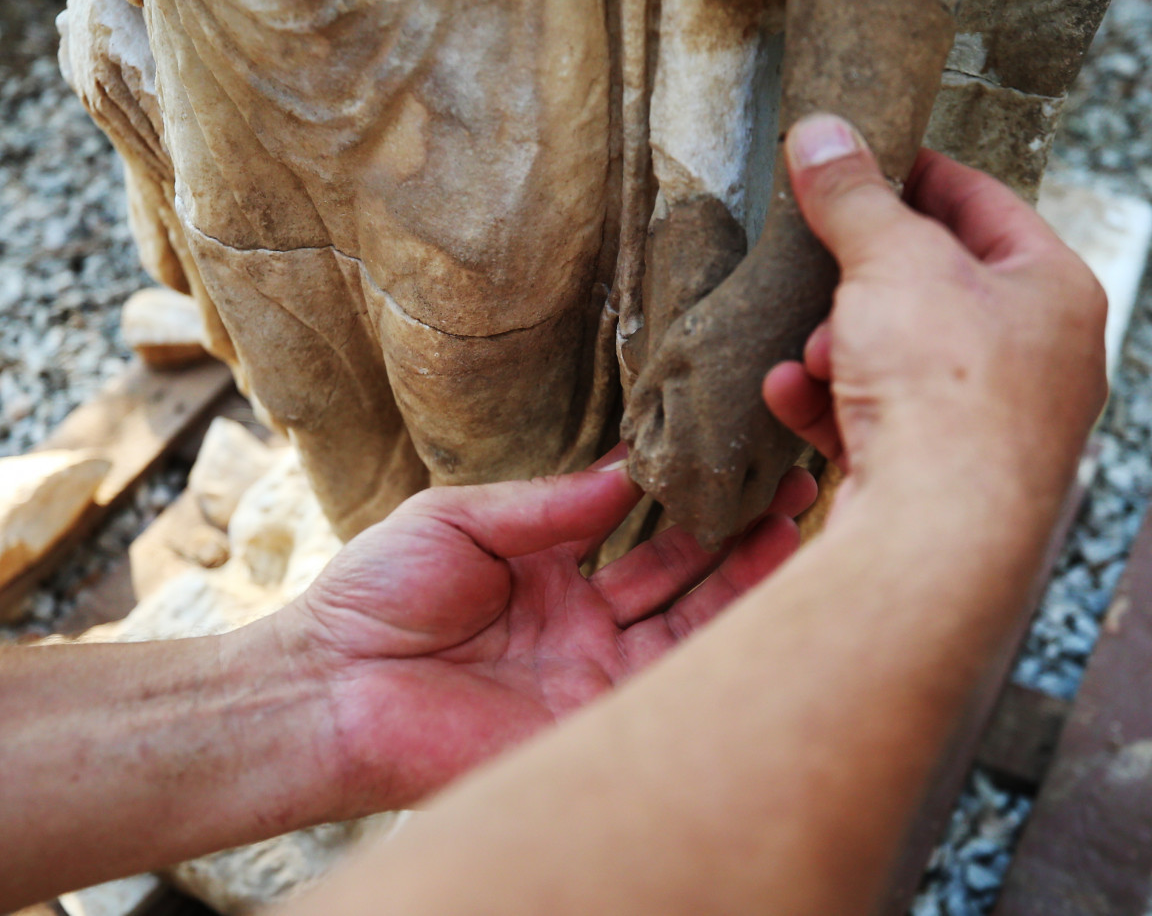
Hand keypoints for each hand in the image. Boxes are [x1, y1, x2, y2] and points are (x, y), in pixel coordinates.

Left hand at [270, 448, 815, 814]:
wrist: (327, 691)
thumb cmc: (373, 597)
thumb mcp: (459, 518)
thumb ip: (547, 504)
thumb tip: (627, 472)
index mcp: (552, 571)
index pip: (642, 528)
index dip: (692, 496)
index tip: (738, 456)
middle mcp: (587, 623)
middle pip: (684, 573)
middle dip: (741, 531)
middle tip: (794, 484)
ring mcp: (595, 674)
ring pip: (692, 623)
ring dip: (746, 577)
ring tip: (795, 524)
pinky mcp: (592, 725)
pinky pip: (667, 683)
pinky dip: (717, 644)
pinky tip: (760, 601)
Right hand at [762, 114, 1107, 530]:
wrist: (940, 535)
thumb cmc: (947, 386)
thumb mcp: (892, 260)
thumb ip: (853, 195)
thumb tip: (821, 132)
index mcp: (1057, 290)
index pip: (985, 203)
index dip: (917, 172)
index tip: (860, 156)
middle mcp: (1040, 359)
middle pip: (935, 287)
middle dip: (863, 279)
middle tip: (819, 262)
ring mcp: (993, 424)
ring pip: (900, 357)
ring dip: (838, 345)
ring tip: (812, 349)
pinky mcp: (941, 477)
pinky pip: (876, 420)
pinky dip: (829, 402)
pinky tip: (790, 393)